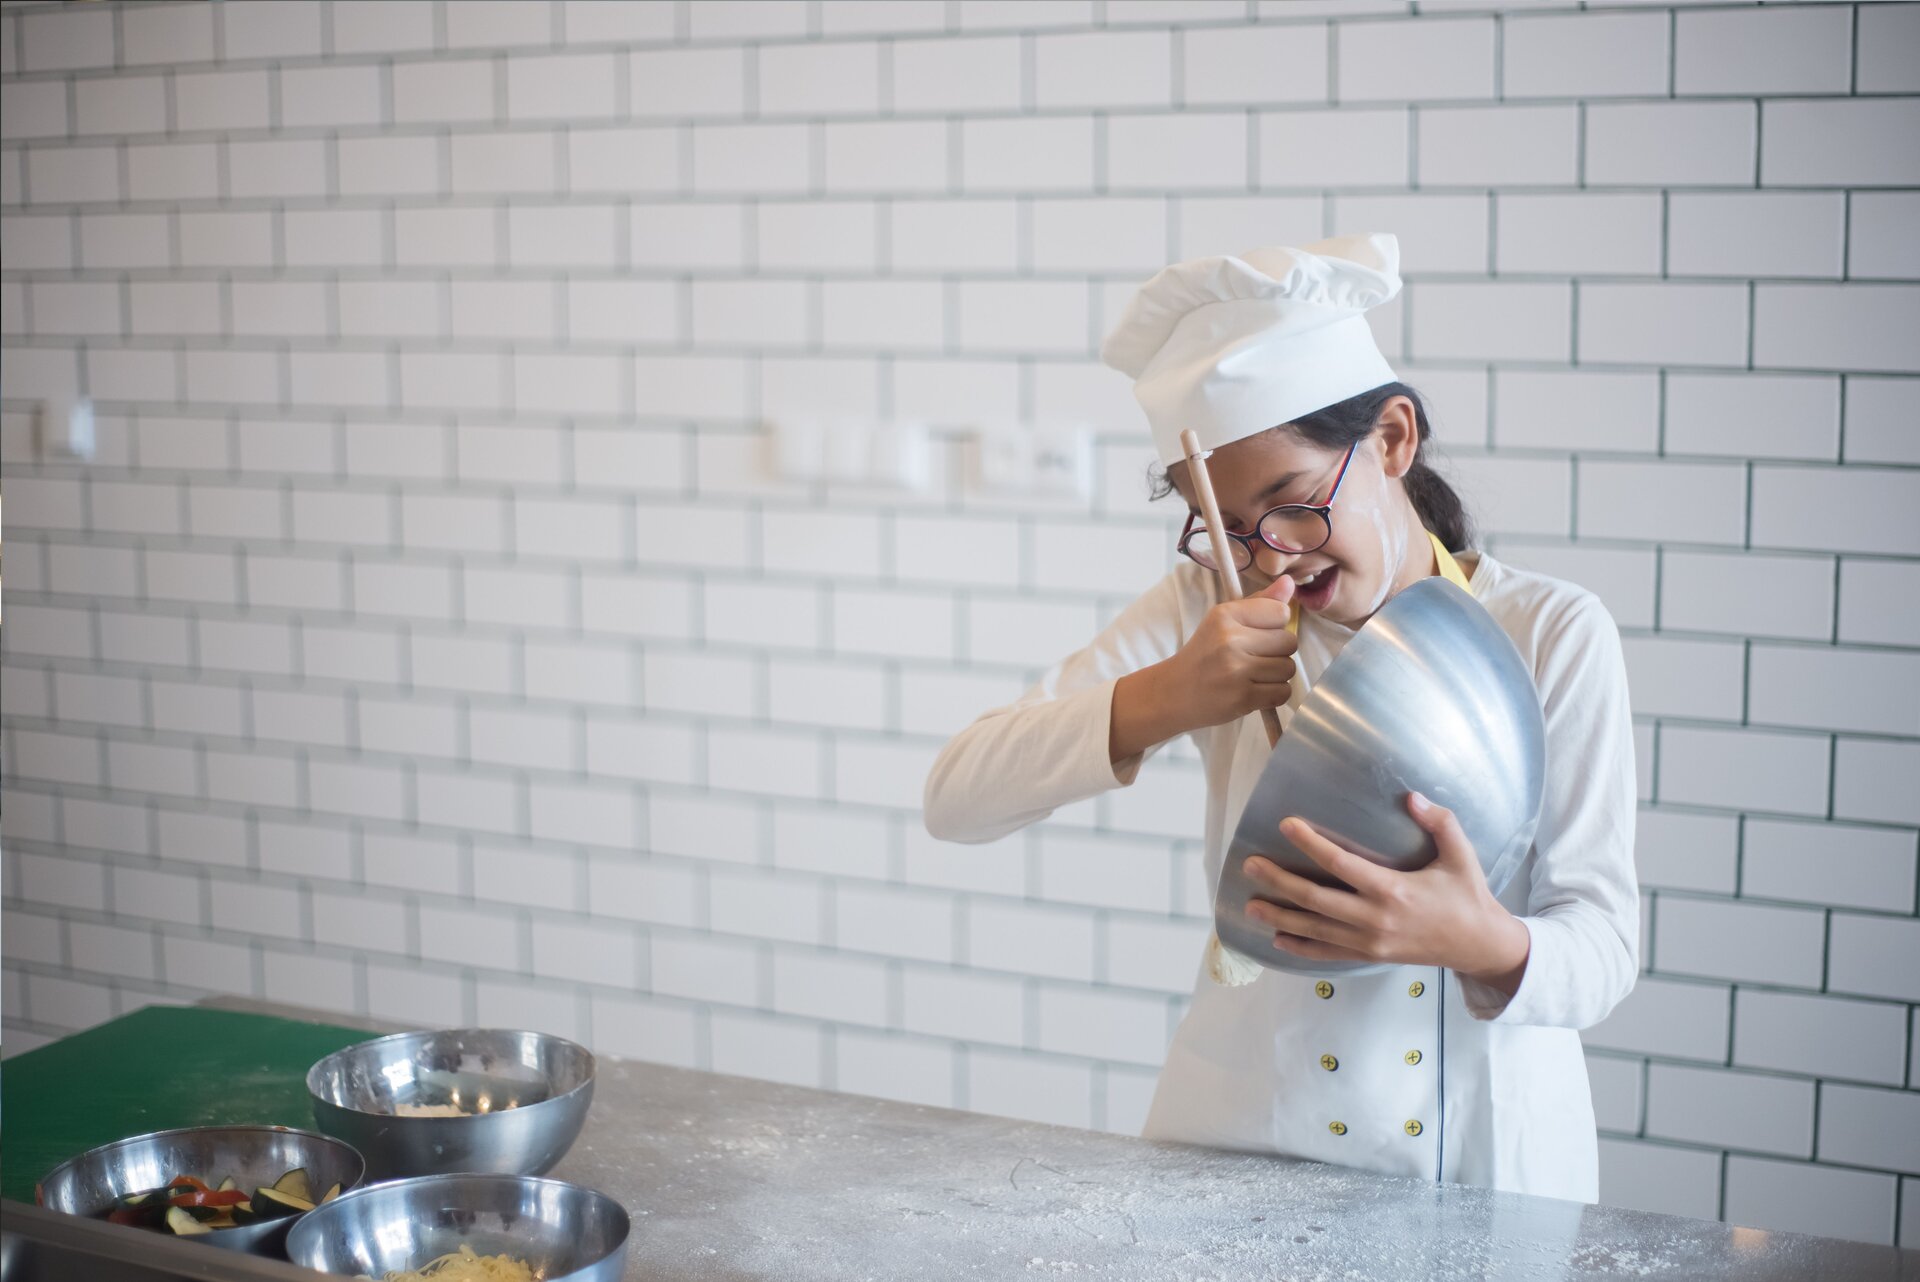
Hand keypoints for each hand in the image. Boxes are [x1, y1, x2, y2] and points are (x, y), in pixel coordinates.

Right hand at [1110, 575, 1297, 761]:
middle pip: (1289, 642)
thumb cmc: (1203, 655)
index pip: (1280, 611)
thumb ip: (1259, 602)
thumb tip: (1289, 582)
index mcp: (1225, 615)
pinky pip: (1283, 692)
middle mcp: (1230, 640)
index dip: (1277, 625)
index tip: (1259, 633)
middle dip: (1279, 651)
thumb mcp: (1224, 621)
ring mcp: (1236, 671)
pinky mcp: (1243, 698)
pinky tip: (1254, 690)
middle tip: (1255, 657)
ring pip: (1288, 668)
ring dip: (1277, 675)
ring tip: (1253, 675)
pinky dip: (1274, 694)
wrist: (1174, 693)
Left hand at [1240, 792, 1530, 994]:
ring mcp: (1370, 942)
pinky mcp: (1370, 957)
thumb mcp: (1461, 855)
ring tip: (1250, 905)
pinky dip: (1301, 947)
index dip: (1311, 844)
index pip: (1341, 865)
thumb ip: (1440, 822)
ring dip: (1280, 917)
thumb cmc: (1467, 896)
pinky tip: (1278, 939)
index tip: (1286, 825)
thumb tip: (1412, 796)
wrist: (1479, 946)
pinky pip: (1327, 954)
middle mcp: (1376, 918)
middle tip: (1250, 865)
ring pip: (1315, 929)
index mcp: (1394, 890)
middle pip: (1315, 899)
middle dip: (1279, 882)